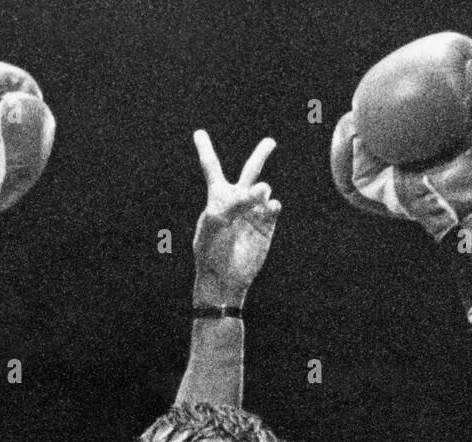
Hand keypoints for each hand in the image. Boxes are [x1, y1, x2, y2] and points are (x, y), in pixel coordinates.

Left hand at [191, 130, 280, 305]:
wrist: (225, 278)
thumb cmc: (211, 251)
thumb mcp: (214, 223)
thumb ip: (232, 202)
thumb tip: (258, 192)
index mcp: (217, 198)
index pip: (212, 168)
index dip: (205, 150)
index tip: (198, 133)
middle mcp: (236, 201)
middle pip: (249, 172)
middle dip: (261, 156)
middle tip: (271, 142)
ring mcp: (253, 212)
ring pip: (263, 188)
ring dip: (260, 189)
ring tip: (257, 195)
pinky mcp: (266, 225)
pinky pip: (273, 206)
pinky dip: (271, 204)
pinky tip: (268, 208)